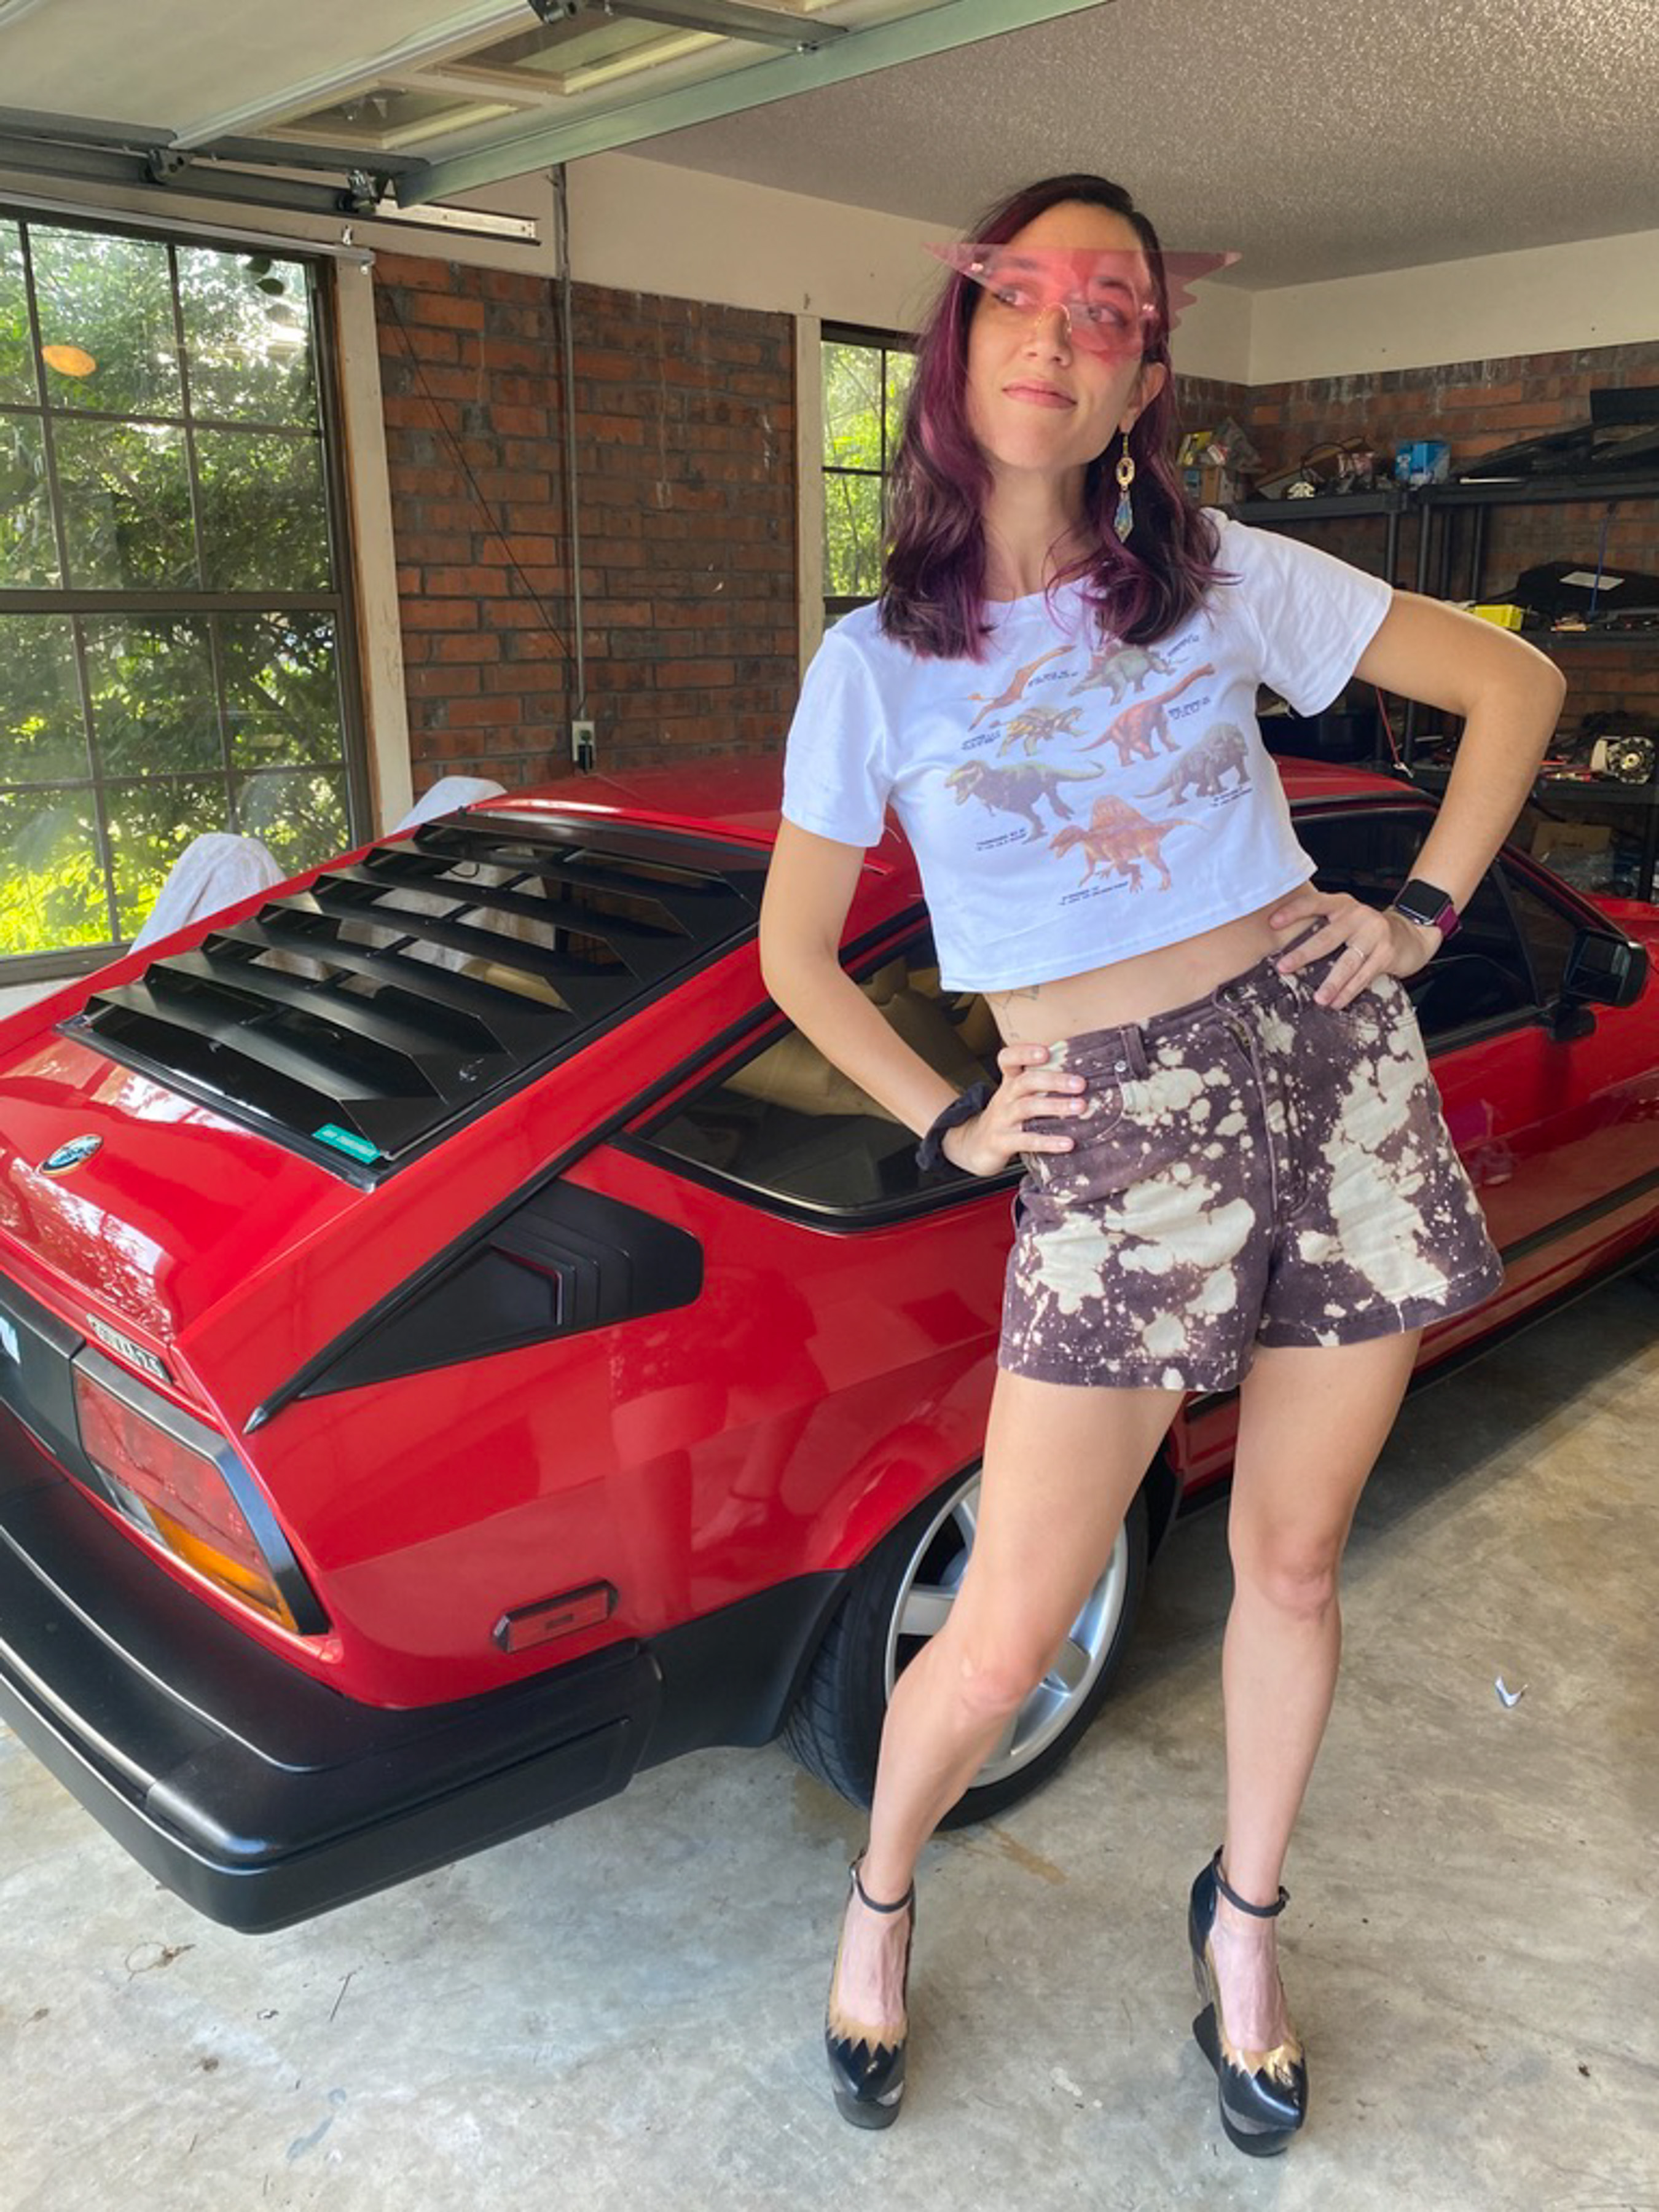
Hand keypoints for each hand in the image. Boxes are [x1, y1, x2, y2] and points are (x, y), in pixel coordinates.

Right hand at [940, 1043, 1088, 1174]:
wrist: (975, 1146)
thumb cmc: (1006, 1118)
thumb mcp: (1016, 1097)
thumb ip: (1040, 1086)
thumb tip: (1082, 1077)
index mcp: (1009, 1083)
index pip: (1009, 1059)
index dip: (1025, 1053)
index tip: (1047, 1051)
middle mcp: (1005, 1098)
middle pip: (1026, 1082)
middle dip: (1054, 1080)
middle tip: (1080, 1083)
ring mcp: (1002, 1120)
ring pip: (1027, 1107)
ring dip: (1056, 1105)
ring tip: (1080, 1107)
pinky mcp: (1002, 1142)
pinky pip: (1027, 1140)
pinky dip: (1048, 1141)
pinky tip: (1068, 1142)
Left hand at [1268, 890, 1439, 1008]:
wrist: (1410, 934)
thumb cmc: (1367, 931)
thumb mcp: (1345, 920)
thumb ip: (1323, 926)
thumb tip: (1284, 949)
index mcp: (1342, 905)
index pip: (1315, 903)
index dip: (1293, 912)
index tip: (1272, 923)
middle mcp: (1358, 916)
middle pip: (1327, 937)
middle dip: (1303, 954)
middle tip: (1283, 967)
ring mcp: (1374, 934)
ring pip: (1348, 961)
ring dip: (1331, 982)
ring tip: (1318, 998)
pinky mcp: (1386, 953)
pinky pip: (1364, 975)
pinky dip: (1349, 991)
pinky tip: (1337, 1002)